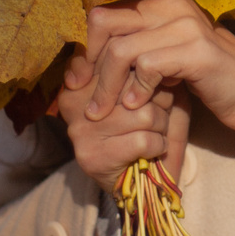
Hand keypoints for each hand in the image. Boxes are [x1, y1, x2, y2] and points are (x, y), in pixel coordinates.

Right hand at [56, 47, 190, 190]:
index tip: (151, 93)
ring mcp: (79, 130)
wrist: (141, 182)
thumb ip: (142, 67)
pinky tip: (153, 151)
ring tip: (155, 134)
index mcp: (81, 79)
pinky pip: (143, 139)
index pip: (121, 59)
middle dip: (158, 101)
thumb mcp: (149, 90)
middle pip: (134, 84)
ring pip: (143, 114)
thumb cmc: (148, 127)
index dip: (148, 77)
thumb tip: (146, 54)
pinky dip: (159, 146)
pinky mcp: (91, 156)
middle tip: (156, 119)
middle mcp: (73, 101)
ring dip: (161, 126)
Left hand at [78, 0, 234, 141]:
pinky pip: (146, 66)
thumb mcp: (163, 55)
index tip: (75, 79)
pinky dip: (136, 91)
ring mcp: (185, 23)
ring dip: (106, 86)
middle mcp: (170, 2)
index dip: (84, 45)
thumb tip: (80, 60)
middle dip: (87, 62)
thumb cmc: (204, 77)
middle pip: (103, 22)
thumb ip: (132, 46)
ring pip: (120, 49)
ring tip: (103, 112)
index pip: (103, 10)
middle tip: (82, 94)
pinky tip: (139, 106)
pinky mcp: (196, 50)